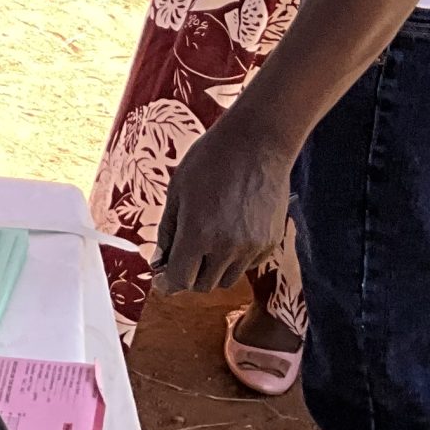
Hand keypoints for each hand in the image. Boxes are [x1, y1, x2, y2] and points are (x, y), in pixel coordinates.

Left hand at [152, 111, 295, 297]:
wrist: (256, 144)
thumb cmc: (210, 161)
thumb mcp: (177, 191)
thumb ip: (167, 232)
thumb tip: (159, 262)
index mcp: (198, 233)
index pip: (180, 280)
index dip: (167, 283)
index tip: (162, 279)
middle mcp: (227, 248)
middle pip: (203, 285)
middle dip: (188, 276)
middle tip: (182, 256)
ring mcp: (253, 248)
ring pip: (227, 279)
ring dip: (213, 269)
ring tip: (208, 239)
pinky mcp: (270, 244)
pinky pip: (247, 265)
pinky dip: (234, 259)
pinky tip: (230, 231)